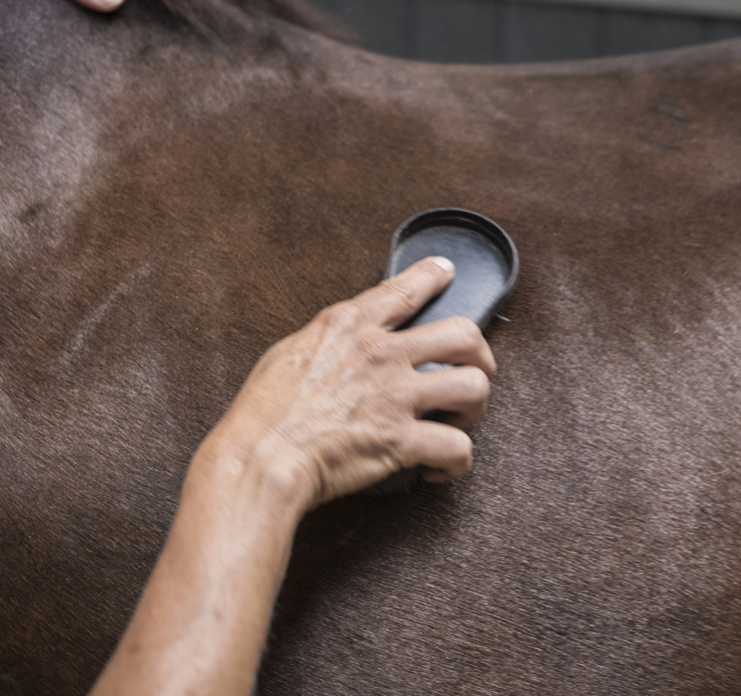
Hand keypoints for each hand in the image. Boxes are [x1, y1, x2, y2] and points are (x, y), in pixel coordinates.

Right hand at [203, 257, 495, 510]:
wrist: (260, 456)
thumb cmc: (263, 412)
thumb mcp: (289, 351)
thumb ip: (326, 341)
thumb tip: (340, 345)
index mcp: (350, 326)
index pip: (405, 289)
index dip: (432, 276)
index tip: (445, 272)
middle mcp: (381, 354)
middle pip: (463, 334)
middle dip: (479, 355)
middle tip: (474, 371)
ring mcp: (395, 396)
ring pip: (474, 387)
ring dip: (474, 408)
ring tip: (459, 420)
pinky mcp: (401, 440)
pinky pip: (457, 448)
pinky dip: (455, 463)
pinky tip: (440, 468)